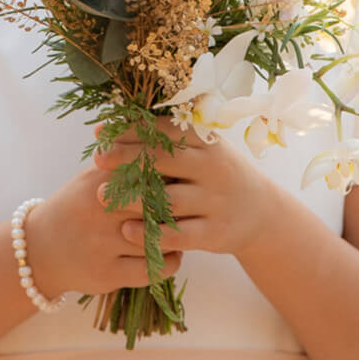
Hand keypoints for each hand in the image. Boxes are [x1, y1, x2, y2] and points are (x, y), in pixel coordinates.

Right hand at [23, 154, 184, 298]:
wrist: (38, 250)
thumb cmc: (76, 208)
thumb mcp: (92, 178)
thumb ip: (127, 164)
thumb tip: (173, 149)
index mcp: (99, 179)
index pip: (149, 169)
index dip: (173, 174)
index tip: (187, 177)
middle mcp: (100, 209)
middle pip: (157, 202)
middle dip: (178, 205)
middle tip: (193, 205)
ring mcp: (102, 243)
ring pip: (158, 237)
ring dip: (178, 235)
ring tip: (185, 229)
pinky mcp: (106, 274)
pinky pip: (152, 269)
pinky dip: (170, 262)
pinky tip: (173, 254)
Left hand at [91, 113, 274, 259]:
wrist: (261, 213)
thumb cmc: (216, 177)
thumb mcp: (204, 151)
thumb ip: (170, 140)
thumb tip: (116, 125)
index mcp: (208, 143)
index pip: (165, 130)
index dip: (131, 129)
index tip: (100, 132)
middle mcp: (213, 168)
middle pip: (165, 159)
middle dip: (127, 157)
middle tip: (97, 159)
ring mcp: (216, 201)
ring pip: (169, 199)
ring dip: (132, 197)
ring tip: (101, 196)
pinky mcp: (215, 233)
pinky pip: (179, 234)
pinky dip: (151, 233)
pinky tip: (127, 230)